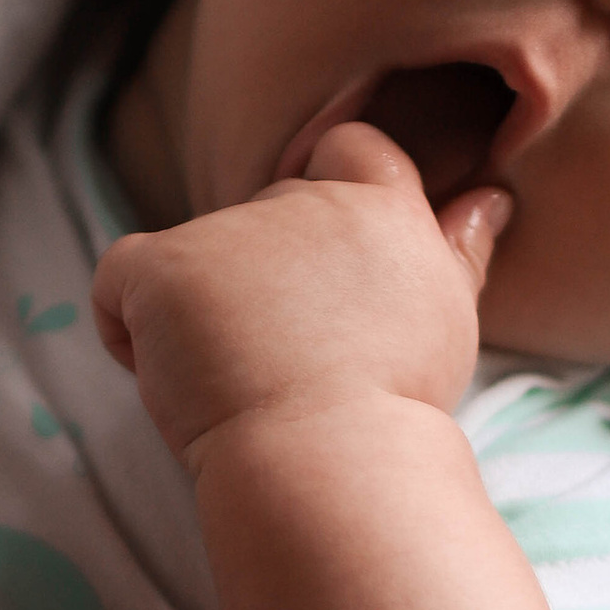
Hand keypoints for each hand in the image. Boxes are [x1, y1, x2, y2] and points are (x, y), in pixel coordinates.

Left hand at [92, 124, 505, 466]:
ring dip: (204, 318)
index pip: (352, 149)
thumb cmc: (393, 408)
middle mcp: (307, 200)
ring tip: (245, 386)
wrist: (334, 459)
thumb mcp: (444, 316)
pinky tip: (171, 379)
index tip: (320, 277)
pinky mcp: (166, 264)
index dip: (327, 195)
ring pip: (195, 263)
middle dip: (264, 282)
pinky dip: (128, 329)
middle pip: (264, 218)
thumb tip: (490, 198)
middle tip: (293, 366)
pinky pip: (119, 280)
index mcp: (382, 207)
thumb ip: (459, 249)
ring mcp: (230, 229)